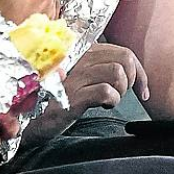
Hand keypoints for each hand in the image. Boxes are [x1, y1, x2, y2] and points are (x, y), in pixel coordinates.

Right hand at [21, 44, 148, 144]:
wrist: (32, 121)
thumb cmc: (57, 100)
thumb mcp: (80, 78)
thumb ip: (98, 68)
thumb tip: (129, 71)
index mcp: (83, 52)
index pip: (123, 52)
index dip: (139, 71)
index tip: (141, 89)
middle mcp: (79, 59)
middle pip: (125, 58)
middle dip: (133, 78)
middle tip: (123, 94)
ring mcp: (75, 76)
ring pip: (118, 72)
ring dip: (121, 90)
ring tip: (110, 100)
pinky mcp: (73, 95)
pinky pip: (106, 91)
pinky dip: (112, 100)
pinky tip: (103, 106)